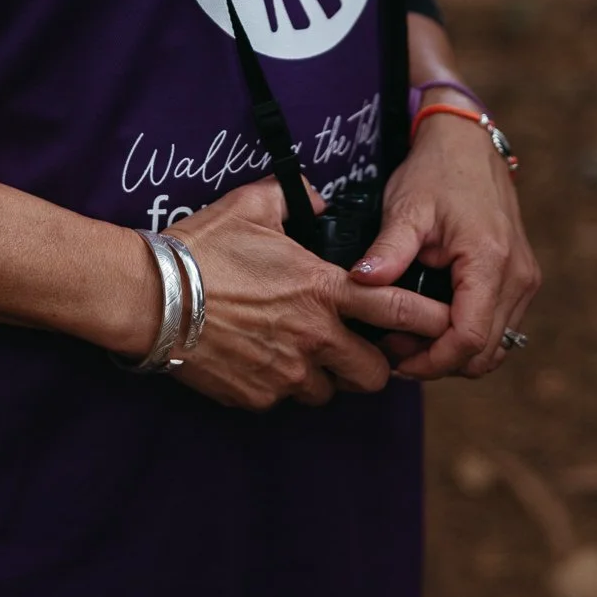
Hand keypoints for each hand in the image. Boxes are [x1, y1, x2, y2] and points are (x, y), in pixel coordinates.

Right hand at [163, 178, 448, 410]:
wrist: (151, 297)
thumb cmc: (202, 248)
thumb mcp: (251, 204)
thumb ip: (297, 198)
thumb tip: (317, 200)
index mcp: (322, 290)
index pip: (396, 311)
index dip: (430, 321)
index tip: (445, 325)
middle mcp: (314, 339)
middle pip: (373, 375)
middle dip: (371, 364)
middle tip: (353, 346)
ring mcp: (285, 374)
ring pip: (328, 392)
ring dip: (324, 377)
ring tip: (298, 350)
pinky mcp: (257, 397)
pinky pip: (284, 398)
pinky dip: (280, 384)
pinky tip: (258, 357)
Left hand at [348, 111, 539, 380]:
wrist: (467, 145)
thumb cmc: (436, 172)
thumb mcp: (406, 207)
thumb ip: (388, 249)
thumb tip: (361, 282)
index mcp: (489, 260)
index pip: (469, 338)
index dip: (433, 361)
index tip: (396, 360)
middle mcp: (517, 276)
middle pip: (486, 353)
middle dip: (440, 361)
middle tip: (395, 350)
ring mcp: (524, 279)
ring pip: (496, 346)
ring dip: (455, 353)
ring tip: (410, 337)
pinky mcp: (521, 278)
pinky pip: (500, 326)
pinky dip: (469, 335)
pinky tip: (432, 322)